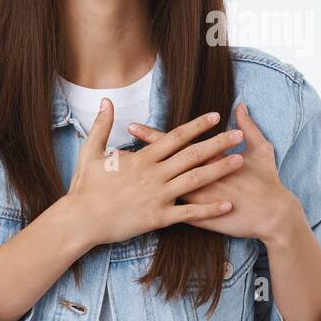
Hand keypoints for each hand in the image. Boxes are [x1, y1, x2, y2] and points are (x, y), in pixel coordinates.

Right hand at [63, 100, 244, 248]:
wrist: (81, 220)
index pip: (175, 137)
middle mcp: (154, 175)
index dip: (197, 126)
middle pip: (192, 155)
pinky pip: (189, 213)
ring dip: (219, 170)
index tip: (215, 116)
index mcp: (141, 159)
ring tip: (239, 161)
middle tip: (237, 135)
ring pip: (196, 180)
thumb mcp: (89, 152)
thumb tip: (106, 101)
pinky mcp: (158, 218)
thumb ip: (102, 126)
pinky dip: (209, 209)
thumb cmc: (85, 187)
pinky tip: (227, 205)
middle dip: (218, 143)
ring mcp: (158, 197)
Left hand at [126, 101, 298, 240]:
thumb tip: (241, 107)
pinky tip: (136, 210)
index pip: (174, 143)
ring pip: (161, 190)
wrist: (274, 215)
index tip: (131, 127)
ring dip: (141, 185)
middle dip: (138, 158)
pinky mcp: (199, 218)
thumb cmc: (268, 182)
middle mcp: (197, 177)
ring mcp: (196, 198)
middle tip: (112, 153)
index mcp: (208, 159)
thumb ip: (249, 127)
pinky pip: (173, 213)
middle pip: (161, 165)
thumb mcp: (262, 150)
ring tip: (118, 180)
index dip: (152, 135)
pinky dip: (155, 209)